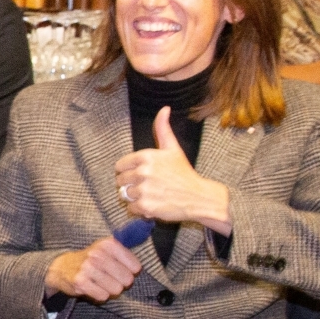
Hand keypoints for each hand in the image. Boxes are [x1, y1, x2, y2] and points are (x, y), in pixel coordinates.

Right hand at [44, 236, 141, 301]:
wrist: (61, 267)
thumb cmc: (90, 260)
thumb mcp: (106, 249)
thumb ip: (126, 252)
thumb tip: (141, 257)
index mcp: (107, 244)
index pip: (135, 267)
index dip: (129, 272)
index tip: (119, 269)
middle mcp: (97, 254)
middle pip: (127, 280)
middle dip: (120, 282)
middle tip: (109, 278)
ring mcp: (88, 268)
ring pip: (116, 289)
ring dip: (109, 289)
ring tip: (100, 283)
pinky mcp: (80, 282)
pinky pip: (103, 296)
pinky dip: (99, 295)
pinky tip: (92, 288)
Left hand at [113, 106, 232, 232]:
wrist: (200, 197)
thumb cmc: (183, 173)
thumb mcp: (173, 149)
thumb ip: (163, 129)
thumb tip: (164, 109)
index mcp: (146, 157)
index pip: (119, 165)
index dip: (129, 171)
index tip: (142, 174)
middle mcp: (143, 172)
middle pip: (120, 181)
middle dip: (132, 184)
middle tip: (150, 185)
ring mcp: (144, 190)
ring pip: (124, 195)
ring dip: (136, 197)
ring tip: (152, 194)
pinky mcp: (145, 207)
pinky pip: (131, 208)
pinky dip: (140, 209)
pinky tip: (154, 204)